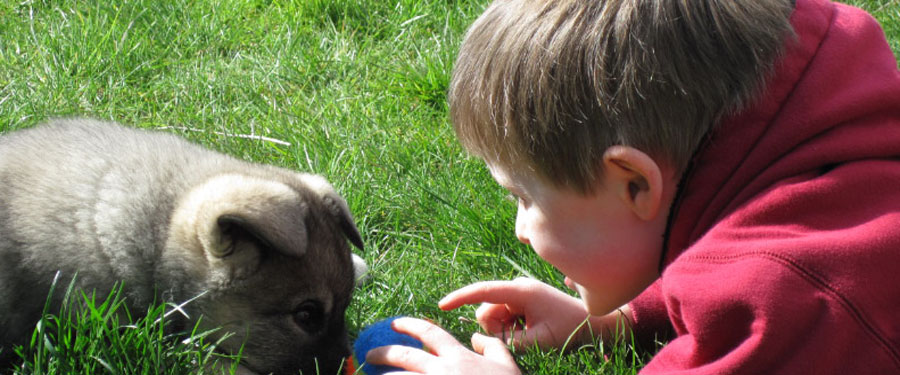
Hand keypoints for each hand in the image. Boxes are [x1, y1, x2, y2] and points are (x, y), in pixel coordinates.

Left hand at [364, 317, 520, 374]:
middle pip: (403, 356)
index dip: (409, 325)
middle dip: (382, 353)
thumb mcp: (508, 366)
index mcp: (459, 357)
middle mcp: (442, 371)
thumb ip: (493, 346)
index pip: (429, 333)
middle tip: (370, 354)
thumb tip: (477, 336)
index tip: (394, 323)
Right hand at [439, 278, 593, 349]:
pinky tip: (533, 329)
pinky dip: (512, 328)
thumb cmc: (569, 328)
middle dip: (495, 329)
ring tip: (531, 333)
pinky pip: (504, 318)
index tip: (441, 305)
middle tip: (523, 338)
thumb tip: (478, 340)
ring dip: (505, 330)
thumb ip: (506, 342)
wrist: (594, 321)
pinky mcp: (521, 301)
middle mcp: (516, 288)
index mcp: (520, 291)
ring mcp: (519, 294)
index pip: (483, 291)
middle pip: (486, 311)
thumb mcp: (539, 341)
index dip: (460, 298)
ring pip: (493, 317)